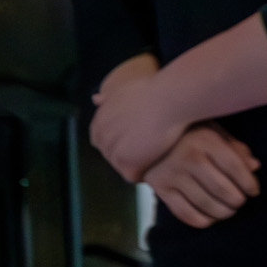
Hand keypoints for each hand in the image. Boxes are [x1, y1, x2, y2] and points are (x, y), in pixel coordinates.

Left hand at [91, 53, 185, 182]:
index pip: (105, 142)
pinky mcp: (126, 161)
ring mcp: (112, 150)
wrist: (170, 97)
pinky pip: (134, 176)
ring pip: (124, 167)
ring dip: (139, 164)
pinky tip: (160, 161)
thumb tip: (95, 99)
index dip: (124, 142)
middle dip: (131, 154)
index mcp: (99, 121)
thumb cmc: (155, 91)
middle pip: (114, 156)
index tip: (142, 137)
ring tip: (159, 153)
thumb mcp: (124, 90)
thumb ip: (109, 99)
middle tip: (154, 147)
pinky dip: (146, 172)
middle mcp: (101, 136)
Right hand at [142, 124, 260, 229]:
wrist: (146, 136)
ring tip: (229, 211)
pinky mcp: (160, 189)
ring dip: (223, 213)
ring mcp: (172, 175)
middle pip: (222, 189)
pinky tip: (210, 218)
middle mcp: (189, 158)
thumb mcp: (214, 131)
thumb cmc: (189, 133)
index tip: (254, 191)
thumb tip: (255, 166)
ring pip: (205, 204)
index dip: (249, 183)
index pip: (235, 167)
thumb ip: (235, 148)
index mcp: (206, 140)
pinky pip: (184, 213)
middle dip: (237, 201)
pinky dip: (201, 220)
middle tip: (240, 202)